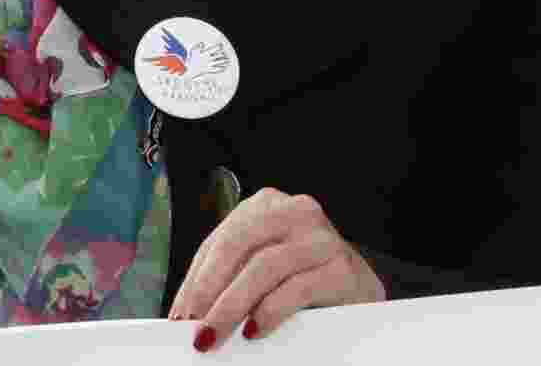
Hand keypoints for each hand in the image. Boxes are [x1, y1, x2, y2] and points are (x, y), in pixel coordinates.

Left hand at [169, 188, 384, 349]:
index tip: (179, 314)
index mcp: (269, 205)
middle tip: (193, 326)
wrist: (361, 295)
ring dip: (233, 304)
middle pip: (240, 243)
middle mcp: (296, 211)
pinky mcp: (342, 268)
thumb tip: (186, 312)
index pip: (222, 238)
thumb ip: (231, 278)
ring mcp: (322, 237)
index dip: (196, 278)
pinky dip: (270, 310)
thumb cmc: (303, 281)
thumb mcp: (262, 270)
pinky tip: (254, 329)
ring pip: (265, 266)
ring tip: (214, 334)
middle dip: (209, 288)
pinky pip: (298, 287)